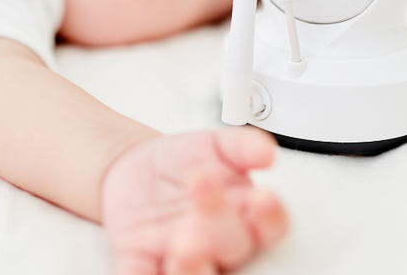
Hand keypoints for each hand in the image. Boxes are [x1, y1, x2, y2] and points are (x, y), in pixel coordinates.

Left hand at [102, 128, 287, 274]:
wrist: (137, 171)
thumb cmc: (183, 163)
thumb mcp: (213, 145)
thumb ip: (241, 147)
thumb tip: (266, 152)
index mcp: (244, 214)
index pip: (270, 226)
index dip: (269, 217)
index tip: (261, 198)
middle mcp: (219, 245)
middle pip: (234, 249)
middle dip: (220, 229)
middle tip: (202, 202)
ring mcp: (185, 258)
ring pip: (199, 274)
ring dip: (193, 267)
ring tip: (183, 246)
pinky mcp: (144, 263)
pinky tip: (141, 268)